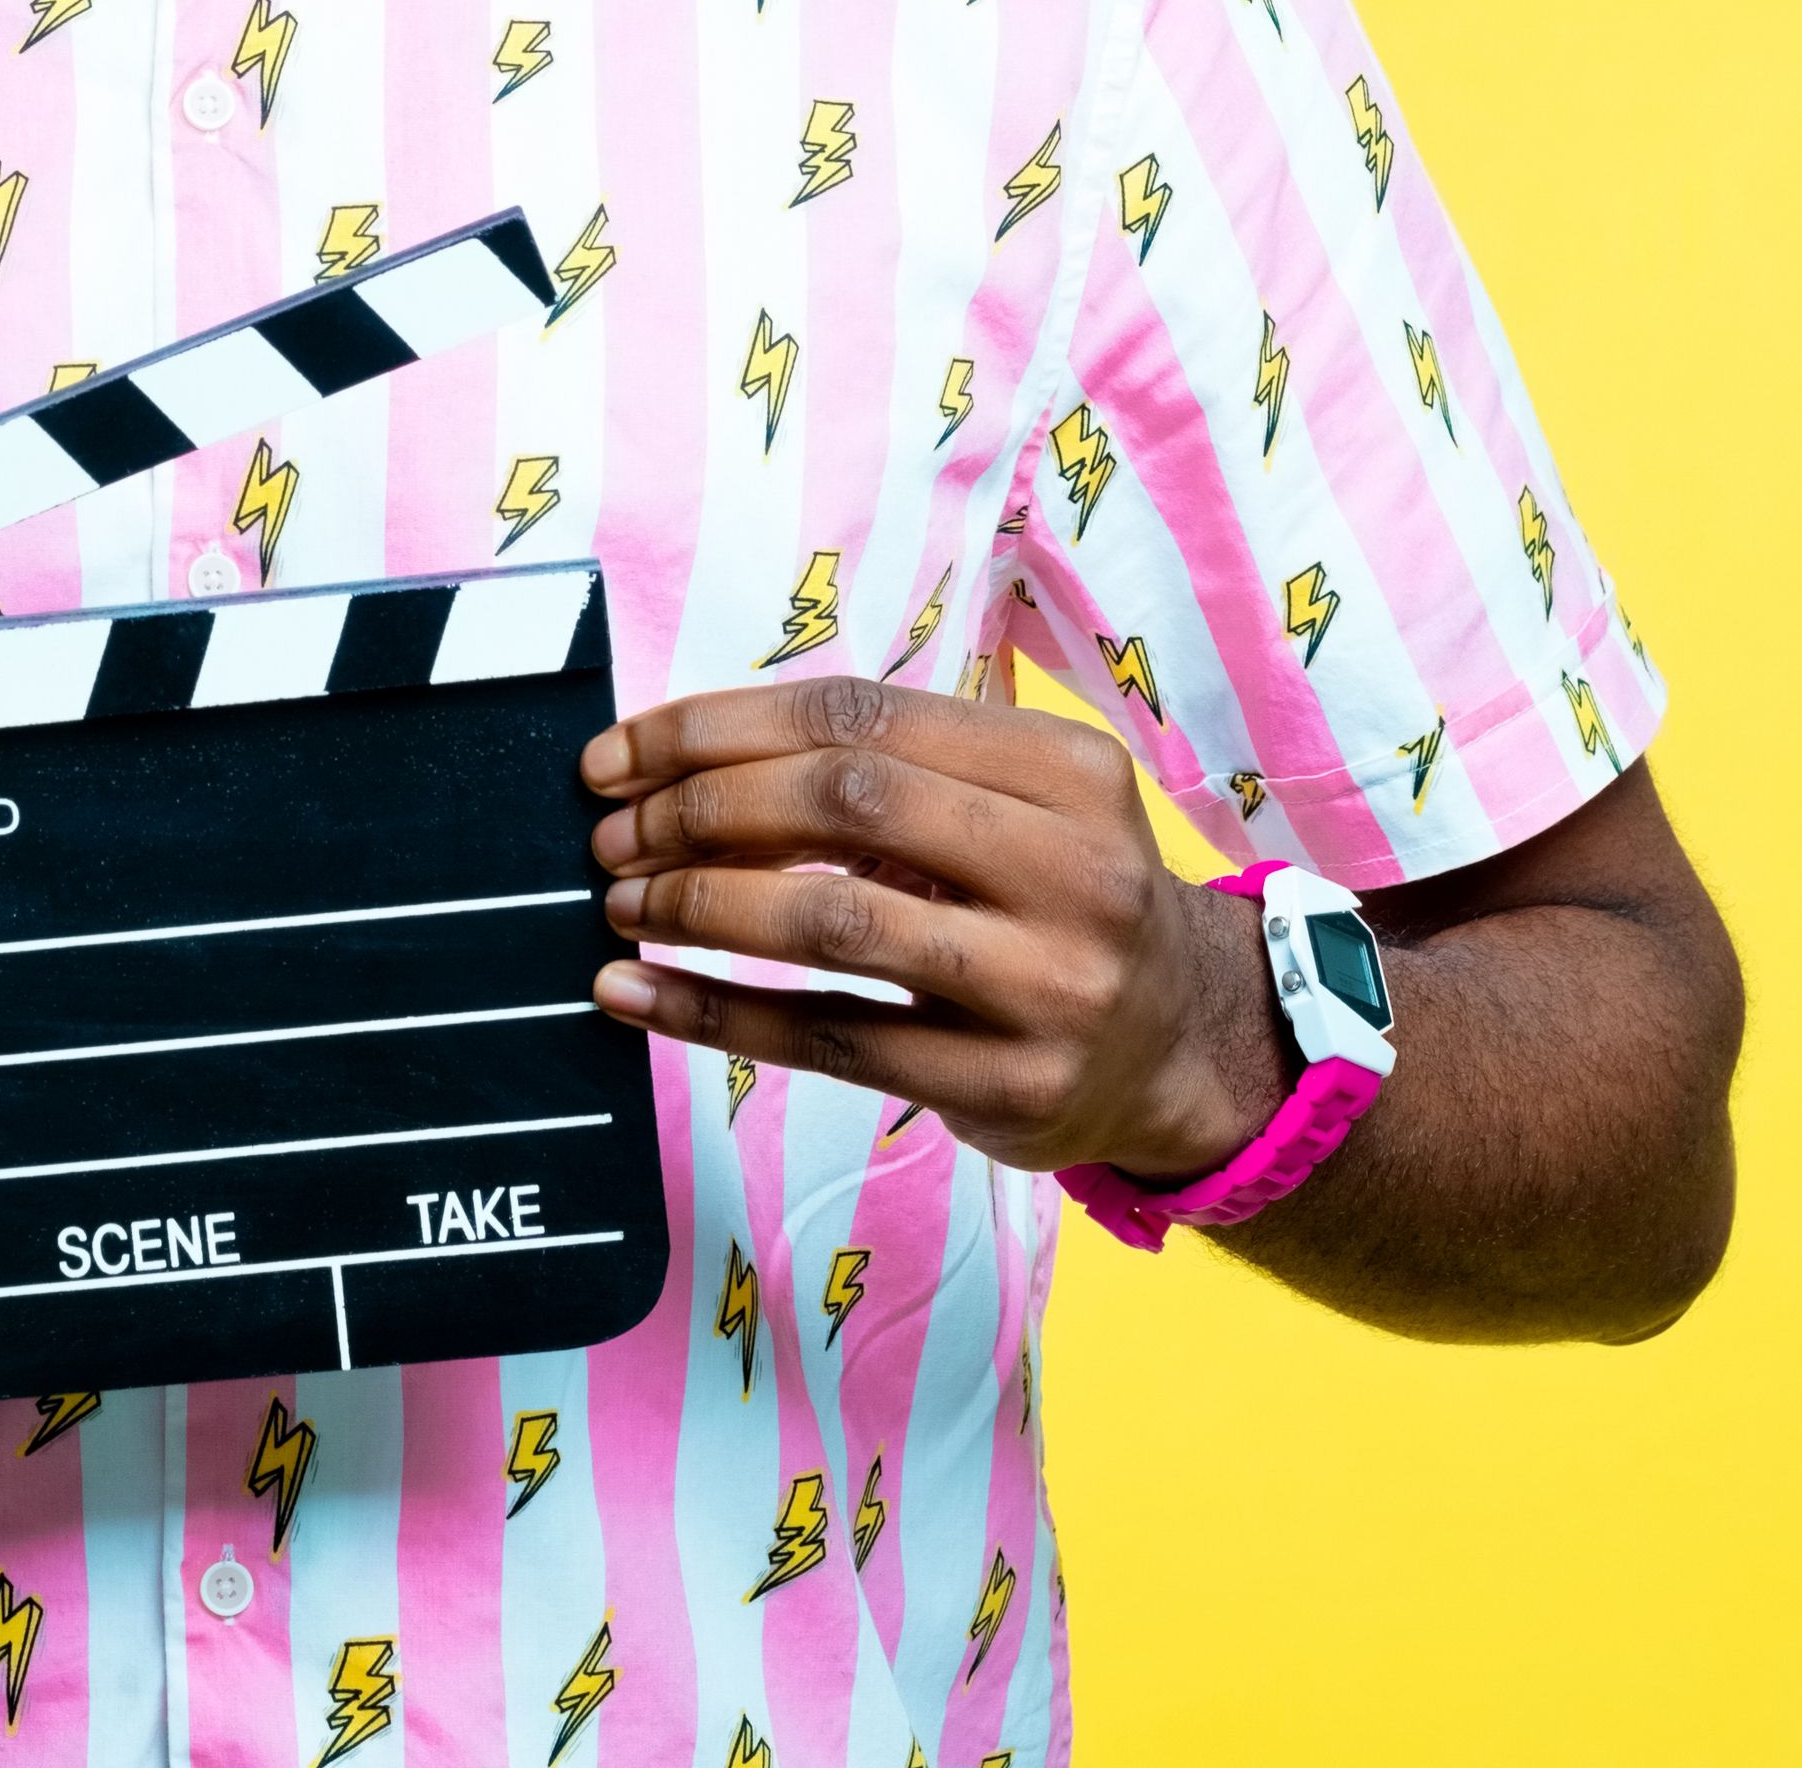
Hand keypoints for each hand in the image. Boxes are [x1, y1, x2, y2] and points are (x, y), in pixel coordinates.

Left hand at [581, 676, 1295, 1182]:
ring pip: (832, 925)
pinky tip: (637, 992)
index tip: (624, 755)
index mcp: (1066, 767)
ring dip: (699, 908)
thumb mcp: (1025, 801)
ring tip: (622, 905)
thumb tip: (692, 756)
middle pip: (843, 804)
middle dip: (701, 811)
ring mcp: (1046, 985)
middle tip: (614, 835)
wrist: (1187, 1045)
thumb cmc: (1062, 898)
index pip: (858, 715)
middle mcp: (1071, 869)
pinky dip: (715, 1015)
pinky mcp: (1008, 1086)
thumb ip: (898, 764)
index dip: (720, 729)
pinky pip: (831, 1041)